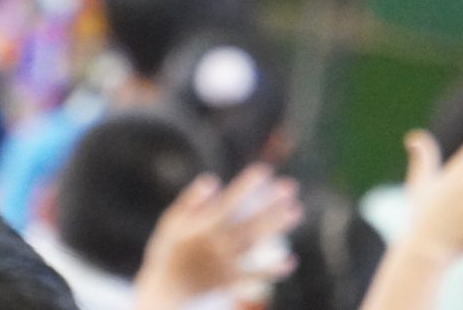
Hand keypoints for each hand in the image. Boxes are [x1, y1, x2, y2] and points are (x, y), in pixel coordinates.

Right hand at [134, 165, 302, 309]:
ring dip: (275, 227)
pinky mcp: (229, 283)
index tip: (265, 170)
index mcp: (201, 227)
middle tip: (291, 187)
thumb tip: (213, 179)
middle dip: (270, 204)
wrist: (166, 292)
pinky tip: (291, 261)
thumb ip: (190, 202)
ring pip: (253, 243)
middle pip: (248, 221)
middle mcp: (215, 244)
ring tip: (296, 210)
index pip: (228, 203)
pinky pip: (253, 277)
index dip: (246, 187)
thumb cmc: (168, 254)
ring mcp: (223, 264)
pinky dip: (272, 271)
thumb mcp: (171, 224)